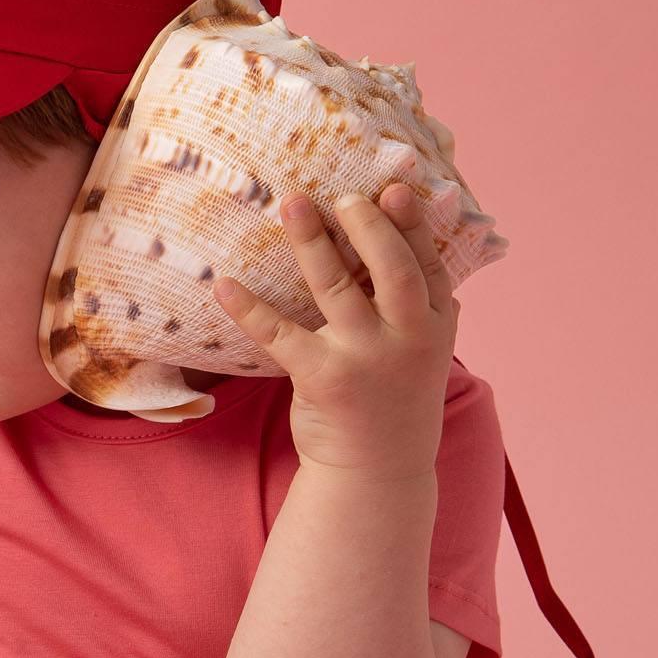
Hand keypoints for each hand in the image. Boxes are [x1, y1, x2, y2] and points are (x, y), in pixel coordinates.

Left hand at [212, 183, 457, 477]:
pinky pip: (279, 334)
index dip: (411, 224)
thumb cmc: (391, 394)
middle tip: (344, 196)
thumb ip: (411, 301)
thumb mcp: (418, 346)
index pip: (427, 263)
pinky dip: (249, 307)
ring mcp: (365, 358)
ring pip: (337, 288)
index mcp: (434, 324)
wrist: (377, 469)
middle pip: (392, 269)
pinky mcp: (323, 378)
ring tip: (291, 204)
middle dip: (369, 227)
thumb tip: (391, 235)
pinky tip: (223, 284)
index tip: (393, 189)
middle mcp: (407, 338)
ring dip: (311, 242)